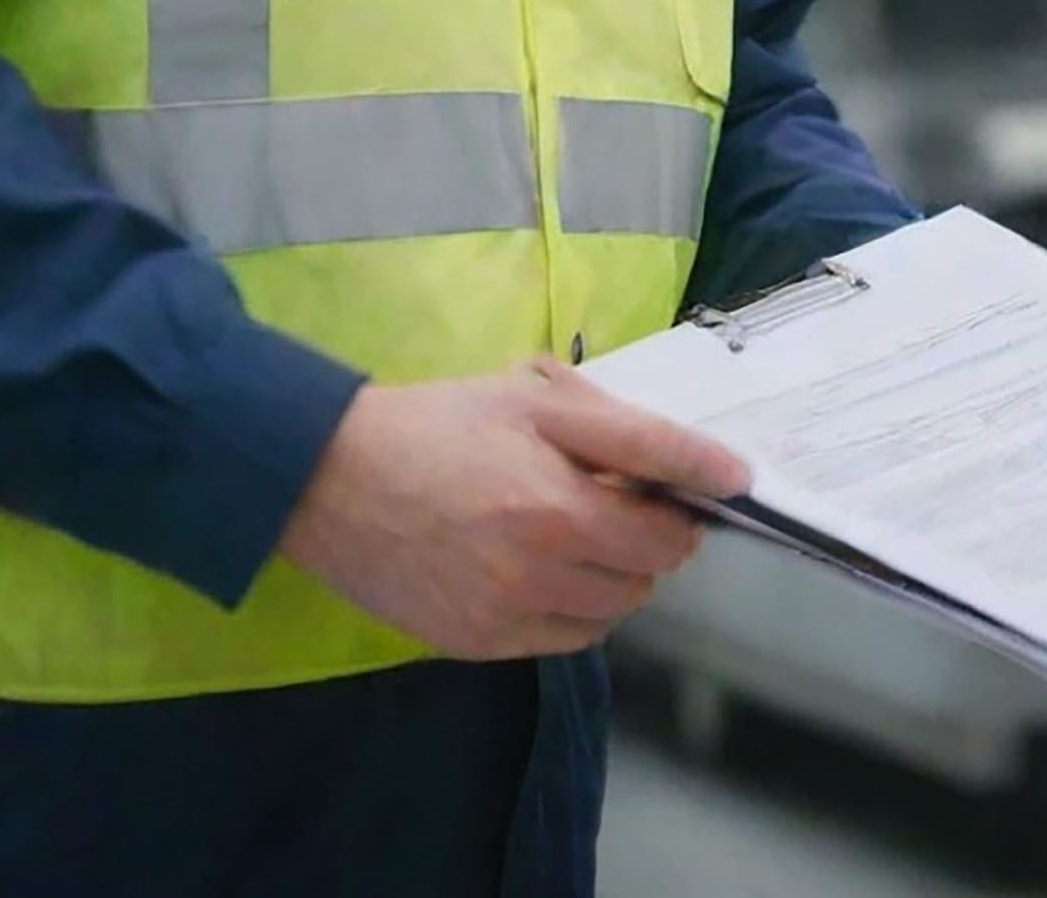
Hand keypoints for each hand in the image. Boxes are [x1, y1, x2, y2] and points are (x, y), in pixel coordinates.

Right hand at [279, 359, 751, 660]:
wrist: (330, 479)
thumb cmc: (442, 423)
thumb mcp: (538, 401)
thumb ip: (632, 435)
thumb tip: (716, 467)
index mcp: (557, 510)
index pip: (669, 530)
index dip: (696, 500)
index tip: (713, 484)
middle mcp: (537, 576)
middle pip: (648, 573)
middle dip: (655, 533)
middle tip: (624, 494)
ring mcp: (505, 618)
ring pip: (612, 611)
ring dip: (620, 572)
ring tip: (584, 526)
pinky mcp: (476, 645)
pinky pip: (565, 638)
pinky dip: (577, 604)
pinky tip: (549, 561)